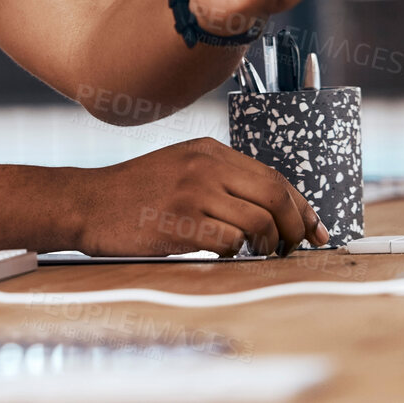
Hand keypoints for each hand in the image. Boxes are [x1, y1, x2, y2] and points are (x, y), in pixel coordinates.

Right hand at [74, 138, 327, 255]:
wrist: (87, 201)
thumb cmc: (134, 192)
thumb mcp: (179, 167)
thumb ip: (219, 177)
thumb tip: (271, 206)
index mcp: (209, 150)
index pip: (274, 176)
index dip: (303, 206)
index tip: (316, 228)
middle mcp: (205, 166)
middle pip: (276, 195)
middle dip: (297, 228)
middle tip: (294, 248)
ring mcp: (192, 192)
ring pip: (260, 221)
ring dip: (269, 244)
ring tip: (258, 252)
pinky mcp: (180, 222)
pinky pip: (230, 241)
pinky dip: (237, 253)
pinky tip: (224, 253)